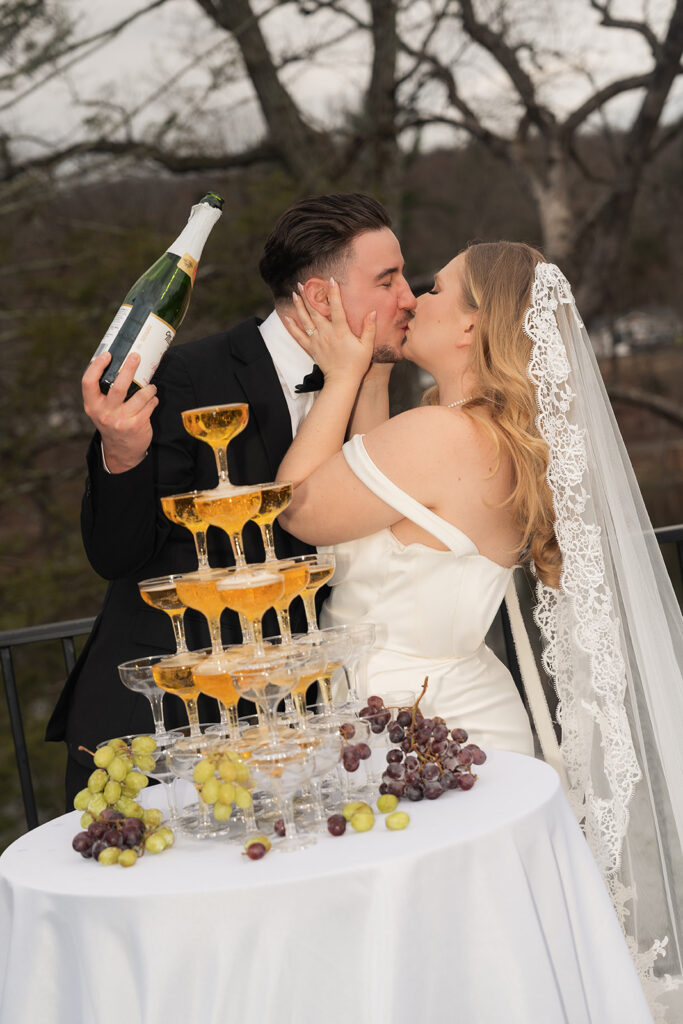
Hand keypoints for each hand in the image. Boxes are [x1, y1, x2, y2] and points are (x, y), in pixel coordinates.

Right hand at [82, 351, 157, 472]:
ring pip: (140, 395)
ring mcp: (121, 420)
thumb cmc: (112, 421)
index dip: (97, 366)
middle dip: (129, 369)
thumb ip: (103, 391)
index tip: (108, 354)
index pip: (88, 382)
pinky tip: (152, 399)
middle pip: (118, 386)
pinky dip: (153, 399)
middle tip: (136, 356)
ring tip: (150, 387)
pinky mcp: (136, 425)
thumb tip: (117, 363)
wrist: (121, 450)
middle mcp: (105, 413)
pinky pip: (150, 405)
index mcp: (92, 405)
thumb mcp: (100, 409)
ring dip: (149, 388)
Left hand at [286, 278, 374, 385]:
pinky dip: (292, 326)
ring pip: (306, 320)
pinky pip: (299, 336)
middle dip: (309, 296)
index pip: (336, 308)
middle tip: (302, 283)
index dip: (333, 293)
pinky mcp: (311, 348)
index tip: (330, 280)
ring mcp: (317, 340)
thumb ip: (369, 328)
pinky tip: (286, 317)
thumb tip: (372, 312)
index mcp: (341, 331)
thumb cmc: (357, 364)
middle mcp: (326, 333)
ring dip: (299, 306)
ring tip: (294, 294)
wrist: (342, 381)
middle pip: (315, 311)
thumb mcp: (367, 346)